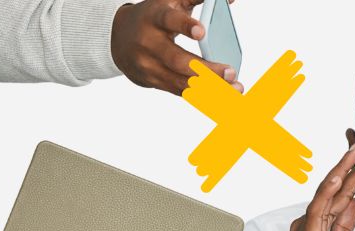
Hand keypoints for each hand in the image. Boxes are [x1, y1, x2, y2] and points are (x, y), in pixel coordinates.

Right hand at [112, 0, 243, 95]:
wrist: (119, 39)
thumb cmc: (152, 18)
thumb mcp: (169, 1)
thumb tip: (230, 0)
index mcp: (154, 18)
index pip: (168, 20)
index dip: (184, 26)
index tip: (202, 31)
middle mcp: (149, 43)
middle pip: (178, 60)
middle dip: (206, 69)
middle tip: (230, 72)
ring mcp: (150, 66)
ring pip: (181, 82)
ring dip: (211, 88)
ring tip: (235, 88)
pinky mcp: (154, 81)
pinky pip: (181, 92)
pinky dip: (204, 96)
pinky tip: (223, 97)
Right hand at [262, 144, 354, 230]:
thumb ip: (343, 227)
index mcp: (317, 224)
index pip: (339, 194)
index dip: (353, 175)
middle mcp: (310, 222)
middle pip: (336, 189)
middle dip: (351, 166)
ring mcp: (308, 229)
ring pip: (329, 194)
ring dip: (344, 171)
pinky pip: (319, 211)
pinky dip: (329, 192)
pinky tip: (339, 176)